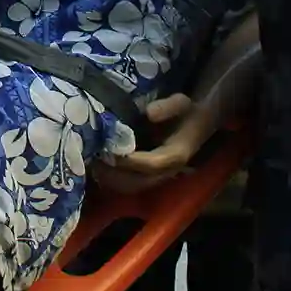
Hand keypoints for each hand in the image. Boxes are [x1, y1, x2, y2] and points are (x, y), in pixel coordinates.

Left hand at [93, 94, 213, 195]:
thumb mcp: (182, 103)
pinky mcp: (151, 177)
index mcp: (176, 154)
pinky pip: (131, 185)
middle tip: (94, 159)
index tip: (110, 150)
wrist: (198, 125)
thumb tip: (149, 113)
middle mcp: (168, 171)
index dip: (130, 161)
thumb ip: (168, 107)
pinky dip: (114, 180)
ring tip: (93, 164)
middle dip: (115, 174)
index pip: (152, 164)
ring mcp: (159, 177)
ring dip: (112, 179)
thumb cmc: (187, 112)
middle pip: (139, 182)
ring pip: (133, 187)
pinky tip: (99, 167)